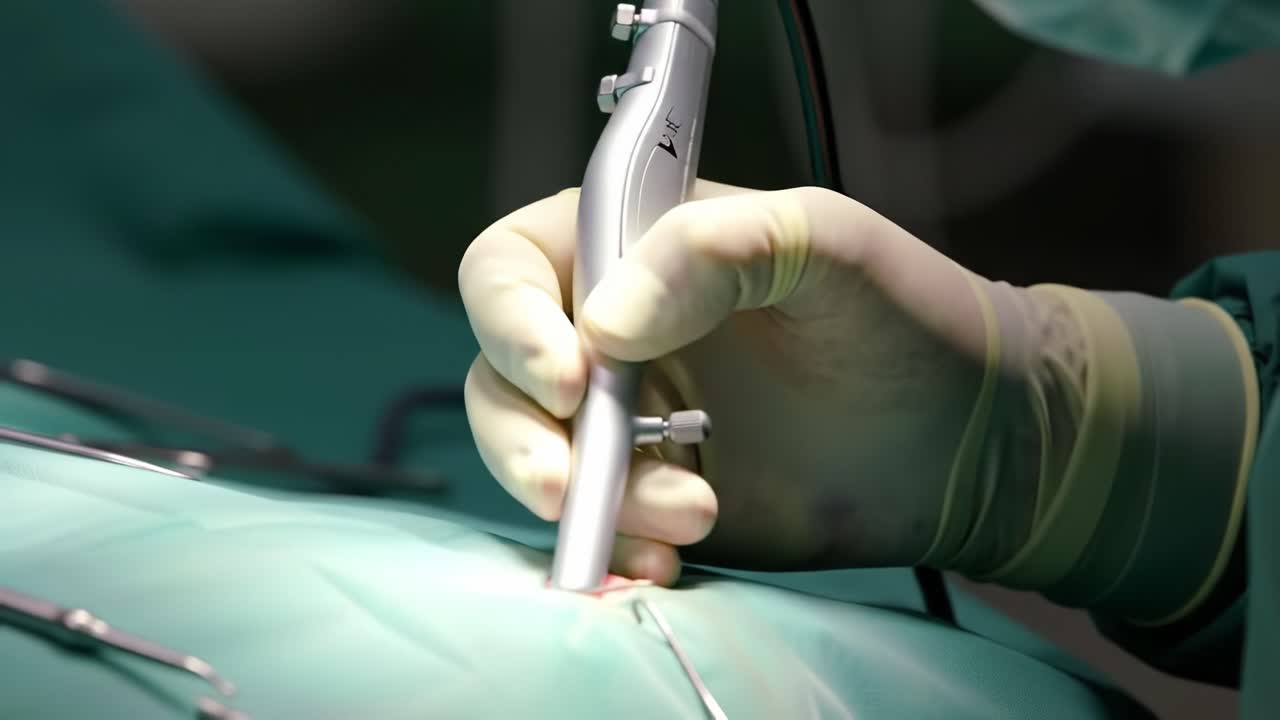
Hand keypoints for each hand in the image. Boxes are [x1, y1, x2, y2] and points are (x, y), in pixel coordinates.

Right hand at [459, 180, 1014, 584]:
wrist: (967, 439)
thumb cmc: (904, 316)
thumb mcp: (824, 242)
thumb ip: (714, 249)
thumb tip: (605, 326)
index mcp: (632, 250)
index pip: (511, 269)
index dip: (511, 321)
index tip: (568, 376)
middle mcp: (613, 332)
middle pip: (502, 378)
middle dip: (525, 437)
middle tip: (573, 483)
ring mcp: (632, 418)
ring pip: (541, 459)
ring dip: (592, 499)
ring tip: (692, 512)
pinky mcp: (657, 492)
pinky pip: (599, 524)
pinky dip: (618, 546)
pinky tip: (669, 557)